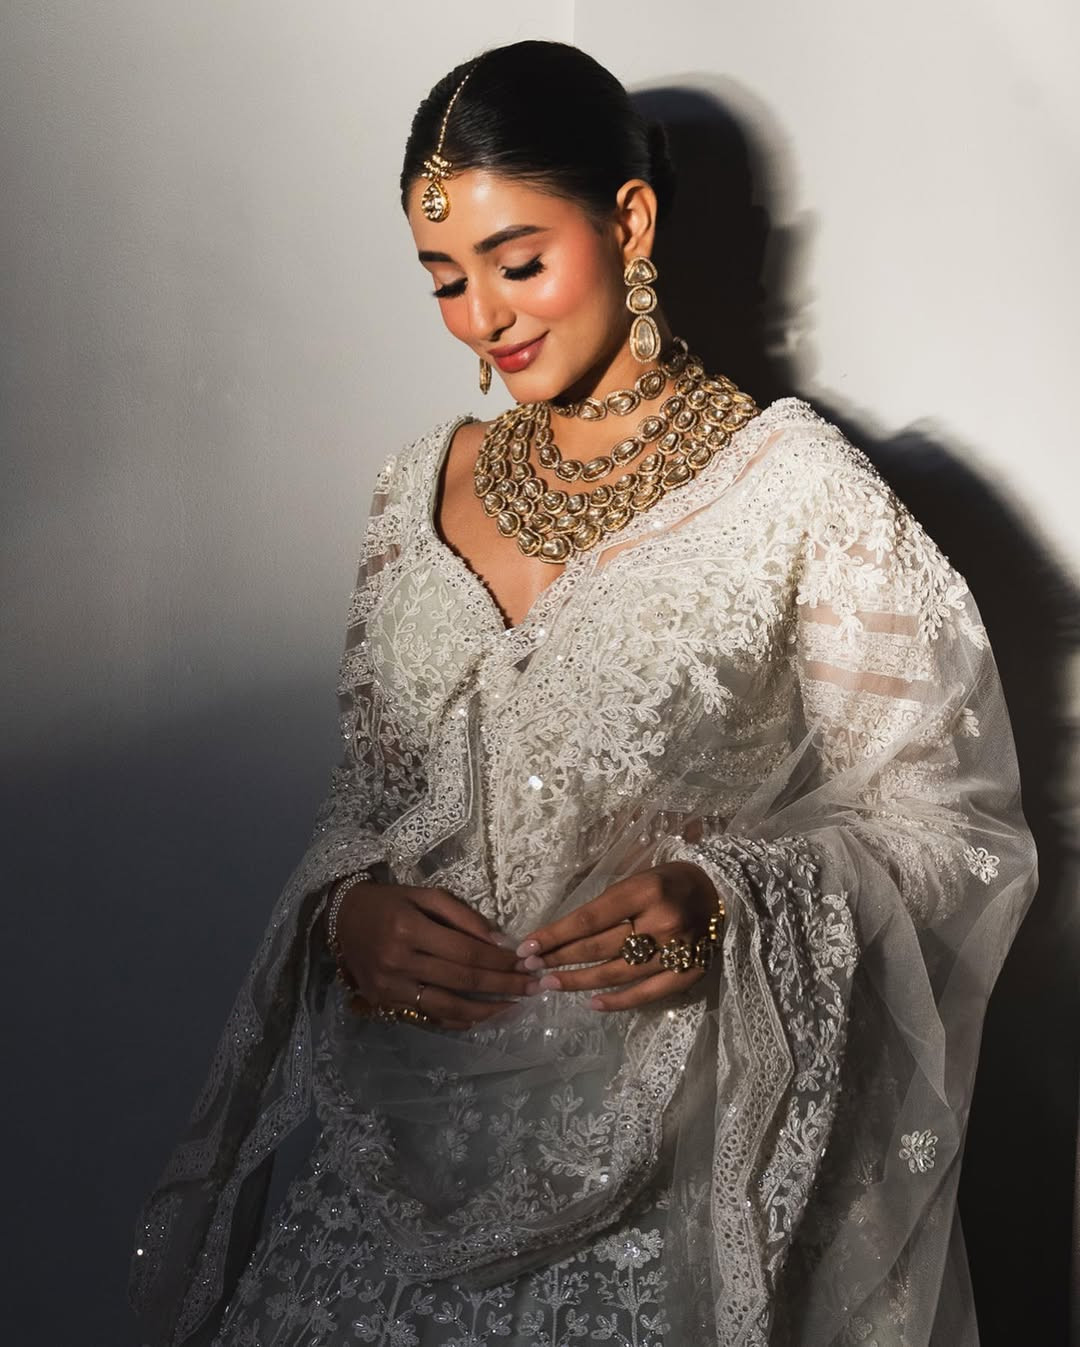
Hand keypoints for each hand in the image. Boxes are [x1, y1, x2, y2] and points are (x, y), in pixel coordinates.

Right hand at [335, 880, 539, 1028]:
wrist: (342, 918)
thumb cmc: (390, 902)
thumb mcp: (425, 895)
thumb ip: (462, 917)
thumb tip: (500, 941)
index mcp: (409, 929)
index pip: (466, 951)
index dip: (499, 960)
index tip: (527, 963)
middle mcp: (398, 962)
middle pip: (462, 980)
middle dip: (503, 985)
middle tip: (533, 987)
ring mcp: (389, 987)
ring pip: (446, 1006)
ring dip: (485, 1010)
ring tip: (514, 1007)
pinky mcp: (384, 1003)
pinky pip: (427, 1017)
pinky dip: (456, 1020)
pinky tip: (480, 1016)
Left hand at [512, 861, 721, 1011]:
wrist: (723, 892)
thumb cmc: (670, 881)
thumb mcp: (638, 877)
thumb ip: (605, 903)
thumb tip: (561, 930)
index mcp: (645, 890)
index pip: (589, 918)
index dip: (555, 935)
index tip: (527, 947)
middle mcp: (662, 921)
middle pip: (599, 948)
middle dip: (560, 959)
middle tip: (532, 969)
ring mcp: (677, 951)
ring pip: (617, 974)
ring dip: (579, 982)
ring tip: (551, 985)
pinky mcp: (688, 974)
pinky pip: (645, 994)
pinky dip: (616, 1001)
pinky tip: (591, 1003)